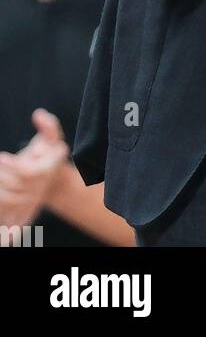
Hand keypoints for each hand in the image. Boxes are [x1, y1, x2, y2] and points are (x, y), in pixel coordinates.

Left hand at [0, 109, 68, 233]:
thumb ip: (48, 126)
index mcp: (46, 170)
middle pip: (13, 188)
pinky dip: (8, 231)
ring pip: (7, 203)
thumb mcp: (52, 137)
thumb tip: (38, 115)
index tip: (1, 157)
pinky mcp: (25, 214)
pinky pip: (15, 224)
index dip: (12, 166)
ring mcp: (31, 203)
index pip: (27, 172)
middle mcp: (38, 189)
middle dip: (0, 177)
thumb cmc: (49, 153)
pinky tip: (2, 236)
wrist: (54, 180)